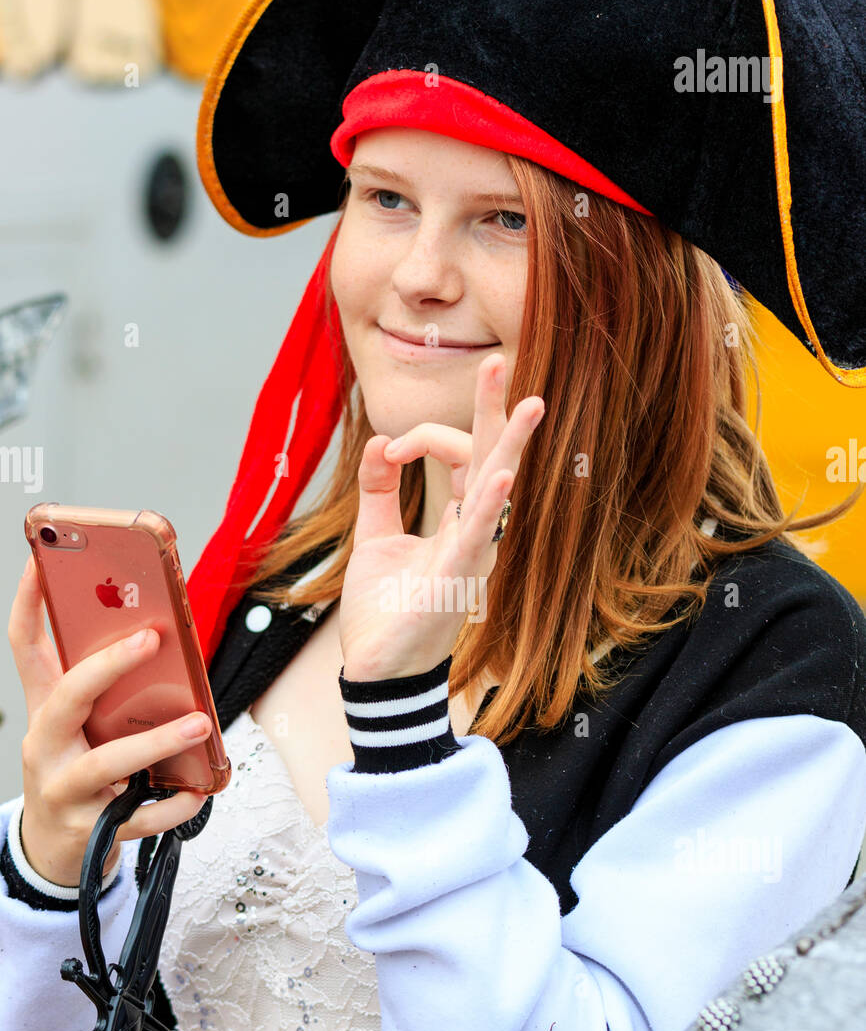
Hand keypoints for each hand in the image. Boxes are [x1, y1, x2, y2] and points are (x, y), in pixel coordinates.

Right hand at [7, 556, 211, 886]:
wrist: (53, 849)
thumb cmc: (78, 770)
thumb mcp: (79, 727)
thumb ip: (107, 689)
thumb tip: (161, 640)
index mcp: (43, 710)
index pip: (24, 648)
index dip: (27, 605)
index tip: (41, 562)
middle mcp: (45, 746)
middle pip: (67, 698)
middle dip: (107, 666)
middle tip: (152, 638)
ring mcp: (64, 789)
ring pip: (107, 764)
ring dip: (156, 741)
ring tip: (201, 723)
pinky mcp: (89, 829)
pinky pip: (136, 819)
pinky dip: (171, 805)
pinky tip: (198, 791)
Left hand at [339, 352, 544, 681]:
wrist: (378, 668)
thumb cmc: (387, 609)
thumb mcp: (376, 537)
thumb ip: (379, 490)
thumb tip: (380, 441)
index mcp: (457, 519)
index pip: (455, 454)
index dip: (420, 438)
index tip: (388, 450)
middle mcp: (472, 531)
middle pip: (489, 458)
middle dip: (494, 411)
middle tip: (498, 362)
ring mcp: (469, 554)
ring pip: (495, 490)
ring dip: (510, 446)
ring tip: (530, 404)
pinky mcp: (455, 579)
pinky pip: (476, 537)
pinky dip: (488, 506)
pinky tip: (501, 475)